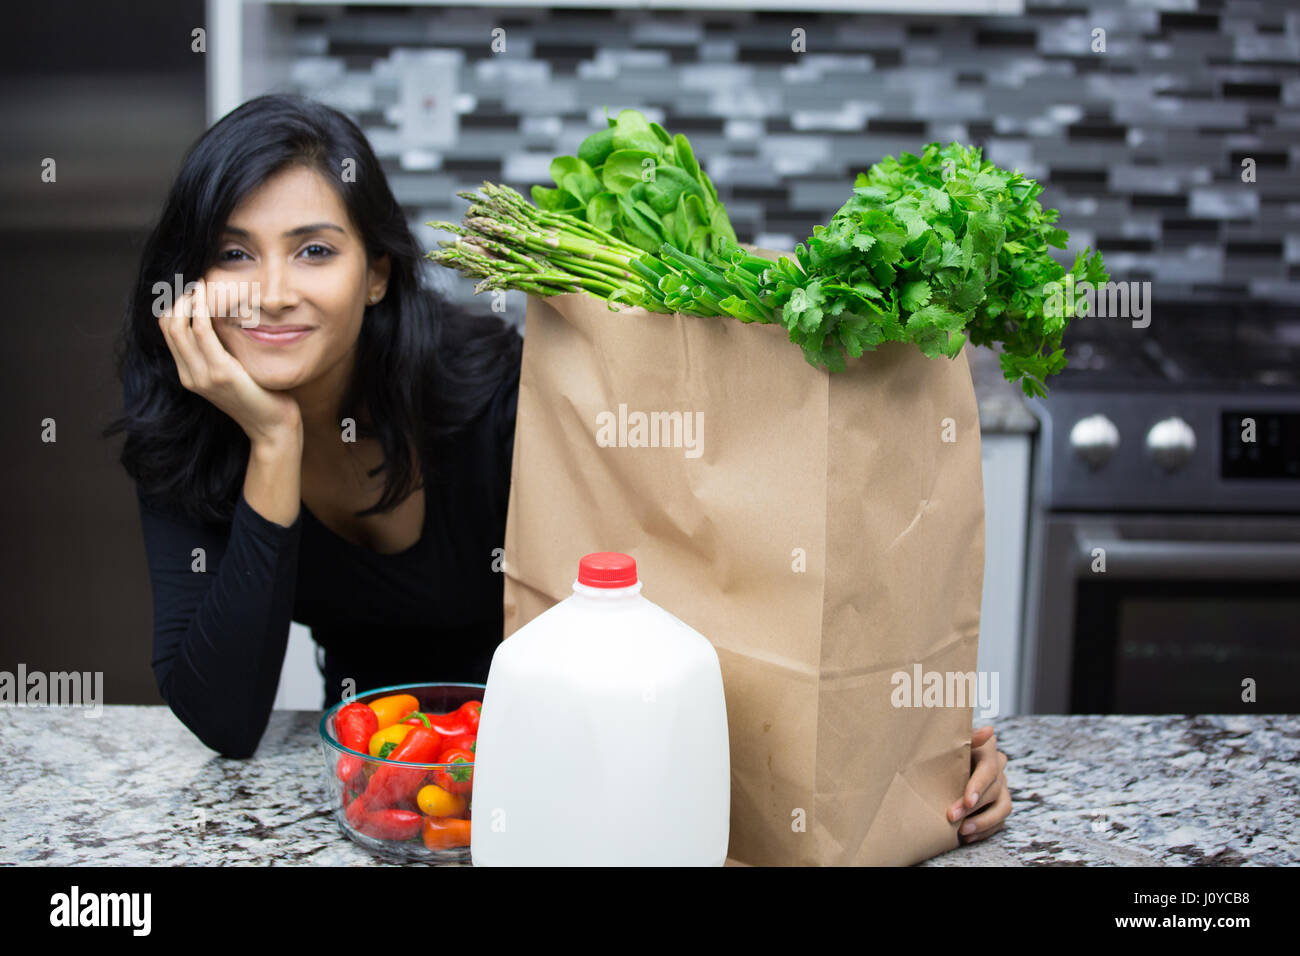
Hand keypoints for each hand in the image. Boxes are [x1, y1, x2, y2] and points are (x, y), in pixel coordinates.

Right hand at [158, 278, 301, 446]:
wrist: (273, 428)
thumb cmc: (262, 397)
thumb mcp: (235, 372)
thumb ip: (223, 352)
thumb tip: (223, 323)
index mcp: (190, 374)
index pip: (168, 331)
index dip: (175, 306)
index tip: (193, 290)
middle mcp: (190, 375)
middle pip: (168, 325)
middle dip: (179, 298)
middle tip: (198, 282)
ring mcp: (202, 376)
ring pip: (179, 326)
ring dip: (189, 300)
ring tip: (204, 284)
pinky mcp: (220, 374)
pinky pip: (202, 333)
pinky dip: (202, 311)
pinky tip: (210, 298)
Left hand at [948, 724, 1010, 843]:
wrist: (940, 761)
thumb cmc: (943, 749)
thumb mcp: (951, 742)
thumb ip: (968, 738)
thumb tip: (990, 731)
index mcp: (987, 750)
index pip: (989, 769)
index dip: (979, 786)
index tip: (967, 801)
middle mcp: (999, 768)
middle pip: (993, 790)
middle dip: (972, 807)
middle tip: (951, 817)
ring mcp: (1002, 786)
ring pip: (1003, 808)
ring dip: (983, 822)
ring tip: (963, 831)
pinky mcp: (1000, 802)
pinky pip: (1000, 820)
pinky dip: (985, 830)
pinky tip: (968, 835)